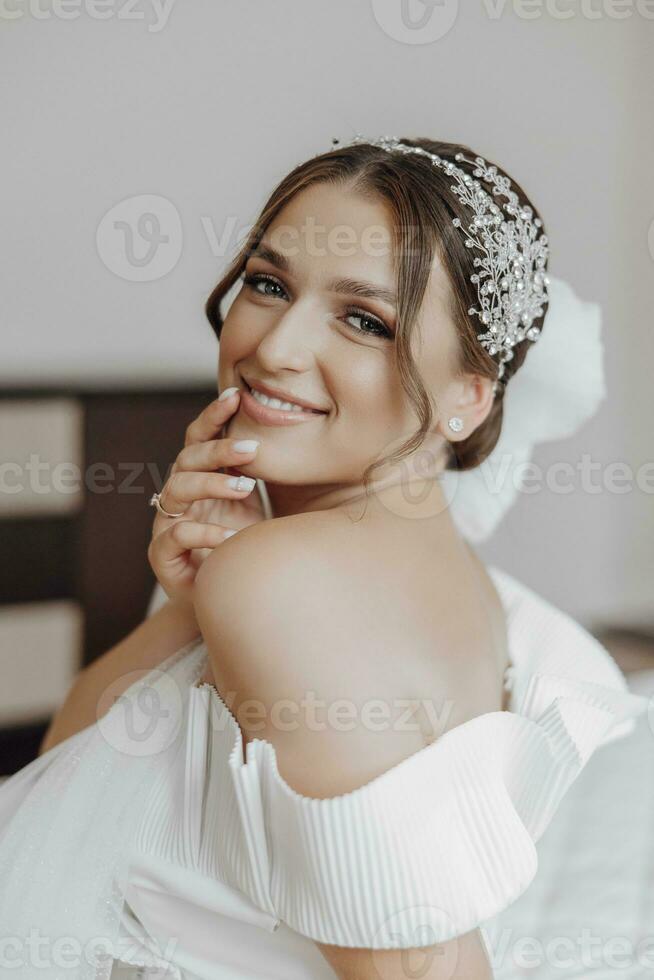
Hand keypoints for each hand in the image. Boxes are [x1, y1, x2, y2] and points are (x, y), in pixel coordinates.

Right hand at [147, 387, 263, 602]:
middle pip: (187, 458)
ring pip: (177, 489)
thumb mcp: (256, 505)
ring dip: (212, 483)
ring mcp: (167, 523)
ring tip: (244, 487)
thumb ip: (257, 474)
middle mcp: (180, 495)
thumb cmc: (242, 546)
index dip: (214, 416)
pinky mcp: (162, 556)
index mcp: (200, 477)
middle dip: (218, 449)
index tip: (237, 396)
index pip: (200, 438)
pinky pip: (174, 536)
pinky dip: (202, 533)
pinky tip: (229, 538)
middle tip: (251, 449)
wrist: (228, 597)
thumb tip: (290, 433)